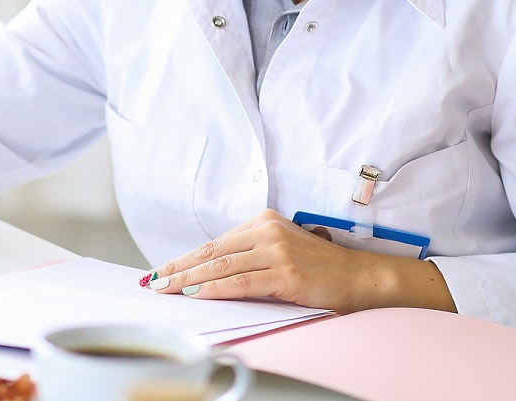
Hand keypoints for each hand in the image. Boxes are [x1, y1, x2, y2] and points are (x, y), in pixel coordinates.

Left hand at [145, 209, 454, 313]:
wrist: (362, 278)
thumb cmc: (321, 270)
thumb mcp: (282, 253)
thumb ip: (250, 256)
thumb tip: (210, 273)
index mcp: (264, 222)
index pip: (215, 243)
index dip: (186, 258)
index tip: (162, 270)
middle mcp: (268, 230)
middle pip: (212, 252)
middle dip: (178, 268)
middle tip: (153, 281)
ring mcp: (276, 250)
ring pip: (221, 267)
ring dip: (188, 280)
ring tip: (165, 289)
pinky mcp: (285, 272)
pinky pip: (239, 282)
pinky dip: (213, 289)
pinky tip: (195, 294)